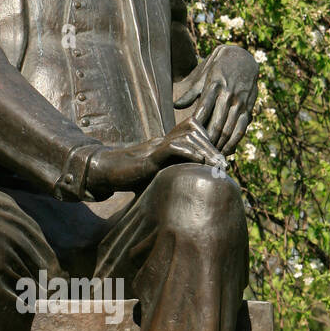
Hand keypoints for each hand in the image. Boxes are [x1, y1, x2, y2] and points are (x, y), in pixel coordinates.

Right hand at [87, 120, 223, 195]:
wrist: (105, 171)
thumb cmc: (128, 177)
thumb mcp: (155, 177)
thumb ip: (170, 178)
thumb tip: (186, 196)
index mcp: (167, 145)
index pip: (193, 137)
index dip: (209, 146)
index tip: (221, 163)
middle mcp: (163, 141)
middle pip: (194, 134)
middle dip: (212, 148)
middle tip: (224, 164)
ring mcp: (157, 146)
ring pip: (187, 138)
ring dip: (205, 151)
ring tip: (216, 165)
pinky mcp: (149, 155)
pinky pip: (172, 148)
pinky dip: (188, 154)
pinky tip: (199, 163)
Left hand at [173, 43, 258, 154]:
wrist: (242, 59)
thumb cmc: (218, 68)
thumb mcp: (203, 76)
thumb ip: (190, 93)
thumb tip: (175, 106)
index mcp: (215, 85)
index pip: (204, 109)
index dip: (197, 126)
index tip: (189, 138)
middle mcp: (228, 94)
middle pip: (217, 123)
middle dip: (208, 140)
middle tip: (199, 153)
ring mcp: (240, 102)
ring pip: (229, 128)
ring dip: (220, 144)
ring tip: (211, 155)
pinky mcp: (248, 107)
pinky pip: (242, 128)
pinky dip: (234, 141)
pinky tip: (227, 150)